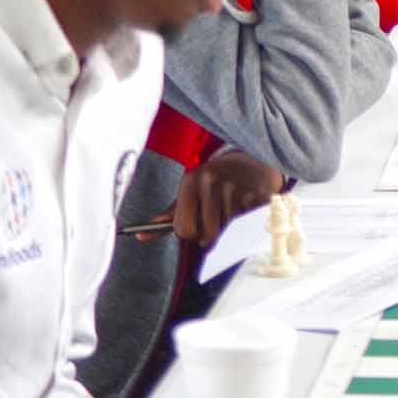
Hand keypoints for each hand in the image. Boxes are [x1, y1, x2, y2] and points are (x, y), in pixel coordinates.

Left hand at [139, 151, 284, 248]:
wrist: (251, 161)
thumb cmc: (214, 181)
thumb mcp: (191, 190)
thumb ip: (170, 214)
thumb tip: (142, 235)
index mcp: (191, 180)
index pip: (184, 229)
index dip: (190, 235)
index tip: (196, 229)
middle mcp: (212, 182)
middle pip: (207, 235)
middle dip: (211, 235)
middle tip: (216, 223)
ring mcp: (235, 188)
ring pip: (228, 233)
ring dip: (230, 230)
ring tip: (232, 212)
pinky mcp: (256, 194)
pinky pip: (246, 226)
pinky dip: (246, 224)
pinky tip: (245, 210)